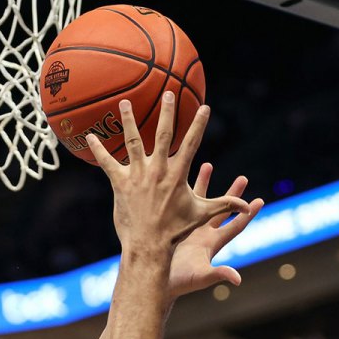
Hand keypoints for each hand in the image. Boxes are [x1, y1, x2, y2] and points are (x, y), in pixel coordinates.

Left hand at [87, 94, 255, 252]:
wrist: (149, 245)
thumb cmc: (176, 231)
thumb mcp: (201, 214)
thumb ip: (224, 205)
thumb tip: (248, 206)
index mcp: (177, 174)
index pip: (191, 143)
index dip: (198, 124)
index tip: (204, 107)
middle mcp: (157, 170)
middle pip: (162, 134)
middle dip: (166, 112)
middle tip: (168, 93)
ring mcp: (137, 175)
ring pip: (132, 141)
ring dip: (128, 120)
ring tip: (126, 102)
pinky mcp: (120, 183)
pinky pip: (107, 162)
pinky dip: (98, 148)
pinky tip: (90, 135)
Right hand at [168, 163, 261, 298]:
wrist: (155, 278)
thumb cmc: (179, 282)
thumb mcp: (200, 277)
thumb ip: (218, 274)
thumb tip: (237, 279)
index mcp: (213, 243)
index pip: (235, 226)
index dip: (248, 214)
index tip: (260, 200)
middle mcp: (203, 233)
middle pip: (223, 209)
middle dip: (233, 194)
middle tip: (243, 178)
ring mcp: (188, 227)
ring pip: (199, 201)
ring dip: (204, 182)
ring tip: (207, 164)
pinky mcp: (173, 224)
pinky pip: (180, 202)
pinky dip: (181, 189)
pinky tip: (178, 176)